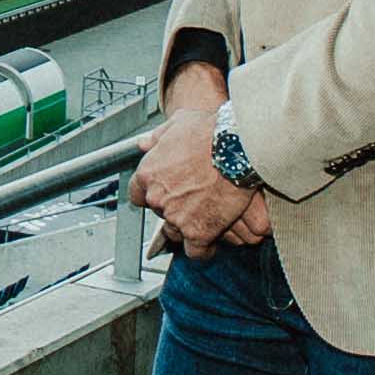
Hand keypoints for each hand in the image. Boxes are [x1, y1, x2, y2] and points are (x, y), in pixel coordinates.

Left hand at [130, 102, 247, 255]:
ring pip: (175, 233)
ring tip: (205, 217)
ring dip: (188, 227)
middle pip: (159, 213)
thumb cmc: (211, 131)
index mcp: (148, 173)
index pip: (137, 195)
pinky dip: (204, 249)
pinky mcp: (199, 232)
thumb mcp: (179, 123)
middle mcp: (157, 198)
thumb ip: (159, 136)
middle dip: (174, 208)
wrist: (236, 147)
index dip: (152, 194)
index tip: (165, 192)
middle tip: (194, 199)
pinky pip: (196, 252)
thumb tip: (144, 144)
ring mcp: (176, 217)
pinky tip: (212, 241)